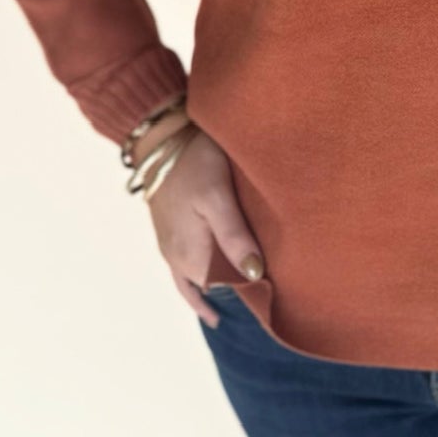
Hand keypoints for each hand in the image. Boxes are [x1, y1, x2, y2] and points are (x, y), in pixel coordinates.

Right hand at [142, 125, 264, 327]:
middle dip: (236, 292)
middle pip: (212, 286)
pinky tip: (209, 284)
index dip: (250, 291)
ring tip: (245, 295)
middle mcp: (176, 258)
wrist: (160, 139)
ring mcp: (170, 247)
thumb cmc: (193, 163)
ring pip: (197, 280)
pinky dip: (198, 283)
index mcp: (190, 255)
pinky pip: (183, 271)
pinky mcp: (168, 234)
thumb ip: (234, 236)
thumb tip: (254, 274)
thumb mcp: (217, 196)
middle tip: (267, 297)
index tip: (277, 291)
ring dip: (219, 286)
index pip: (226, 288)